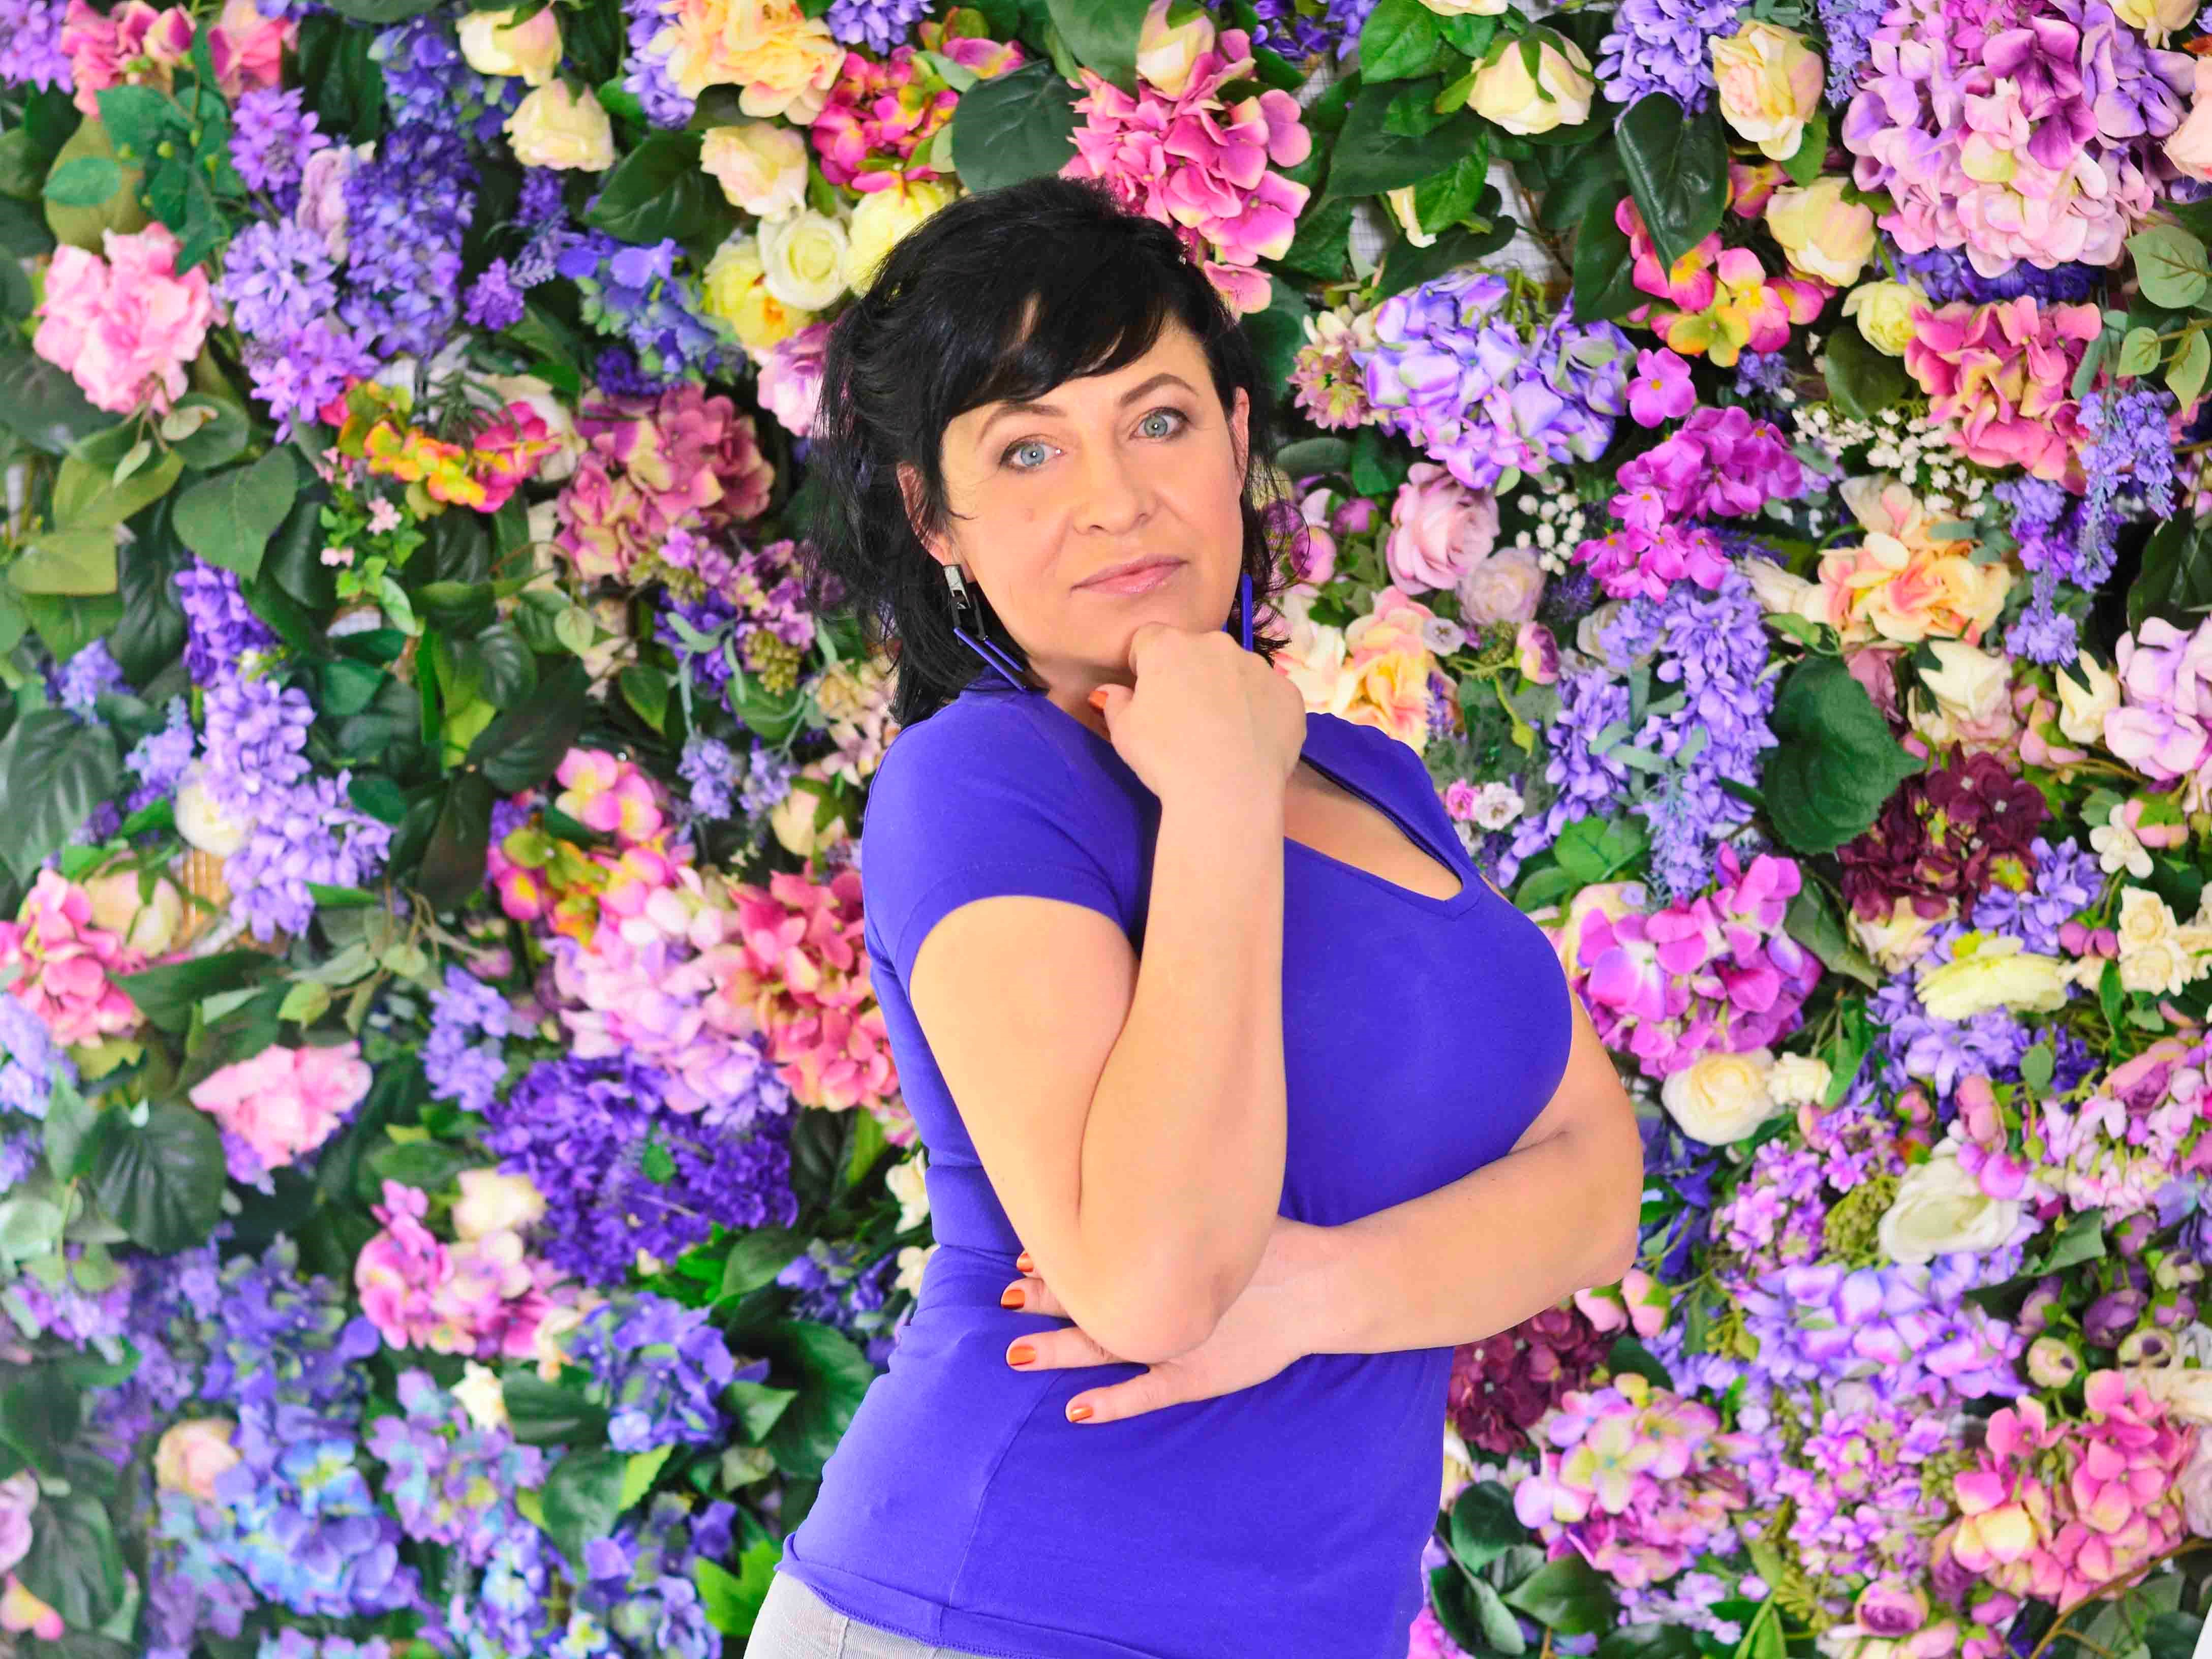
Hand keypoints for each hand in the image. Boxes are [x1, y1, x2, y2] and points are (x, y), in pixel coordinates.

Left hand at [998, 1215, 1332, 1423]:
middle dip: (1045, 1298)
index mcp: (1163, 1263)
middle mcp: (1162, 1302)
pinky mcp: (1192, 1378)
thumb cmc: (1272, 1247)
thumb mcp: (1219, 1216)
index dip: (1059, 1260)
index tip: (1024, 1257)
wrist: (1322, 1287)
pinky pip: (1144, 1393)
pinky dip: (1110, 1402)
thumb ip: (1177, 1210)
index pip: (1098, 1259)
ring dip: (1058, 1350)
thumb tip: (1138, 1182)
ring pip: (1104, 1347)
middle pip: (1091, 1299)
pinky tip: (1076, 1410)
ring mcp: (1174, 1342)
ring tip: (1015, 1354)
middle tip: (1005, 1296)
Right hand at [1087, 622, 1304, 809]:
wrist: (1227, 791)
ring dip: (1227, 692)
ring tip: (1223, 736)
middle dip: (1189, 676)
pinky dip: (1261, 712)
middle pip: (1196, 653)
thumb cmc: (1165, 757)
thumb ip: (1116, 702)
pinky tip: (1252, 743)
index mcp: (1169, 646)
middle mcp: (1216, 644)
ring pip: (1236, 672)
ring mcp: (1259, 667)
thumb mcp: (1123, 732)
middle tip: (1186, 720)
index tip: (1148, 695)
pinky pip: (1269, 696)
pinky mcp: (1289, 693)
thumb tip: (1112, 691)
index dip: (1144, 666)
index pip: (1149, 639)